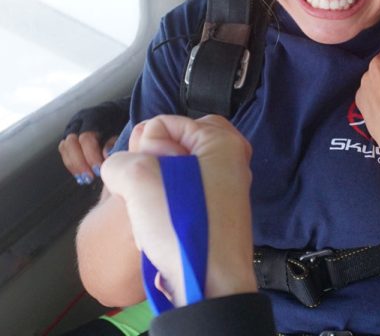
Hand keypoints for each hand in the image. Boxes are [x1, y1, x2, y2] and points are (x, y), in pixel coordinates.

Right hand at [58, 98, 129, 183]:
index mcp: (94, 116)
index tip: (99, 170)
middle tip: (90, 177)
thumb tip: (105, 156)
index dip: (91, 155)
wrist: (120, 111)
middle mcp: (80, 120)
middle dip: (79, 162)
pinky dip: (71, 164)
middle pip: (70, 142)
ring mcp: (72, 127)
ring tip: (85, 179)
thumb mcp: (125, 127)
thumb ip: (115, 141)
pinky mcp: (70, 136)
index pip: (86, 137)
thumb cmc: (124, 121)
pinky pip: (64, 151)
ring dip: (73, 165)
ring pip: (64, 147)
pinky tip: (81, 174)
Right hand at [101, 114, 255, 306]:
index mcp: (222, 140)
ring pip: (179, 170)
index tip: (152, 173)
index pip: (165, 123)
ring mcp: (228, 184)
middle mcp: (232, 157)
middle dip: (155, 162)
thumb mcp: (138, 180)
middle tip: (152, 188)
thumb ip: (121, 160)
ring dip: (160, 185)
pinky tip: (162, 221)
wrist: (209, 282)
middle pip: (177, 143)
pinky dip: (172, 201)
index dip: (147, 147)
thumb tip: (124, 167)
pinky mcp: (220, 208)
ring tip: (155, 209)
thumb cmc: (182, 226)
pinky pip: (188, 191)